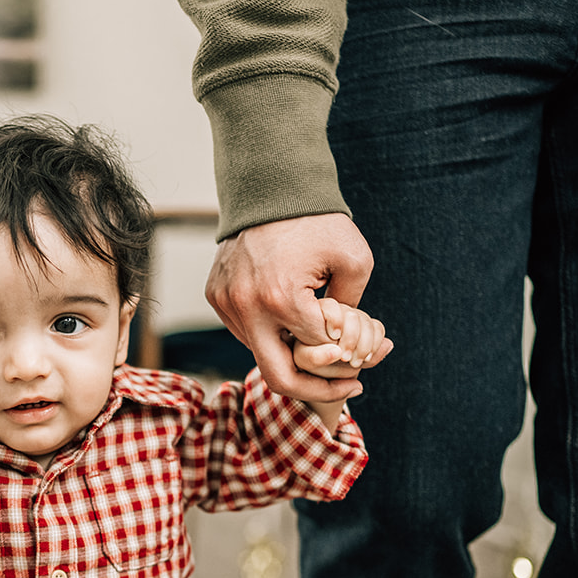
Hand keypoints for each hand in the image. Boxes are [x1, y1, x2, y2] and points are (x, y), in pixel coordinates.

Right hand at [205, 212, 372, 401]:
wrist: (270, 188)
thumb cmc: (317, 222)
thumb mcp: (356, 260)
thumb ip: (353, 309)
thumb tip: (343, 343)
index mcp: (281, 299)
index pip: (317, 352)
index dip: (344, 359)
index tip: (361, 361)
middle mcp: (246, 308)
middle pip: (279, 377)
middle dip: (316, 389)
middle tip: (346, 388)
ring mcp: (225, 304)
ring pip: (260, 353)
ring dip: (290, 355)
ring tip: (319, 346)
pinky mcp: (216, 297)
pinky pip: (245, 332)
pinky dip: (270, 335)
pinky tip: (290, 322)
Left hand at [292, 296, 392, 379]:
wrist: (325, 366)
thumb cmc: (310, 359)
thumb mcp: (306, 359)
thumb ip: (316, 356)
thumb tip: (336, 352)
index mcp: (318, 310)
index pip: (331, 306)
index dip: (335, 320)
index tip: (334, 338)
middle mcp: (338, 310)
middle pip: (352, 315)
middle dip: (351, 339)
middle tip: (345, 358)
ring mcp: (356, 317)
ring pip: (367, 322)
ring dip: (365, 345)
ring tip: (355, 362)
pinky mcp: (369, 327)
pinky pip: (378, 329)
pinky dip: (376, 344)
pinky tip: (366, 358)